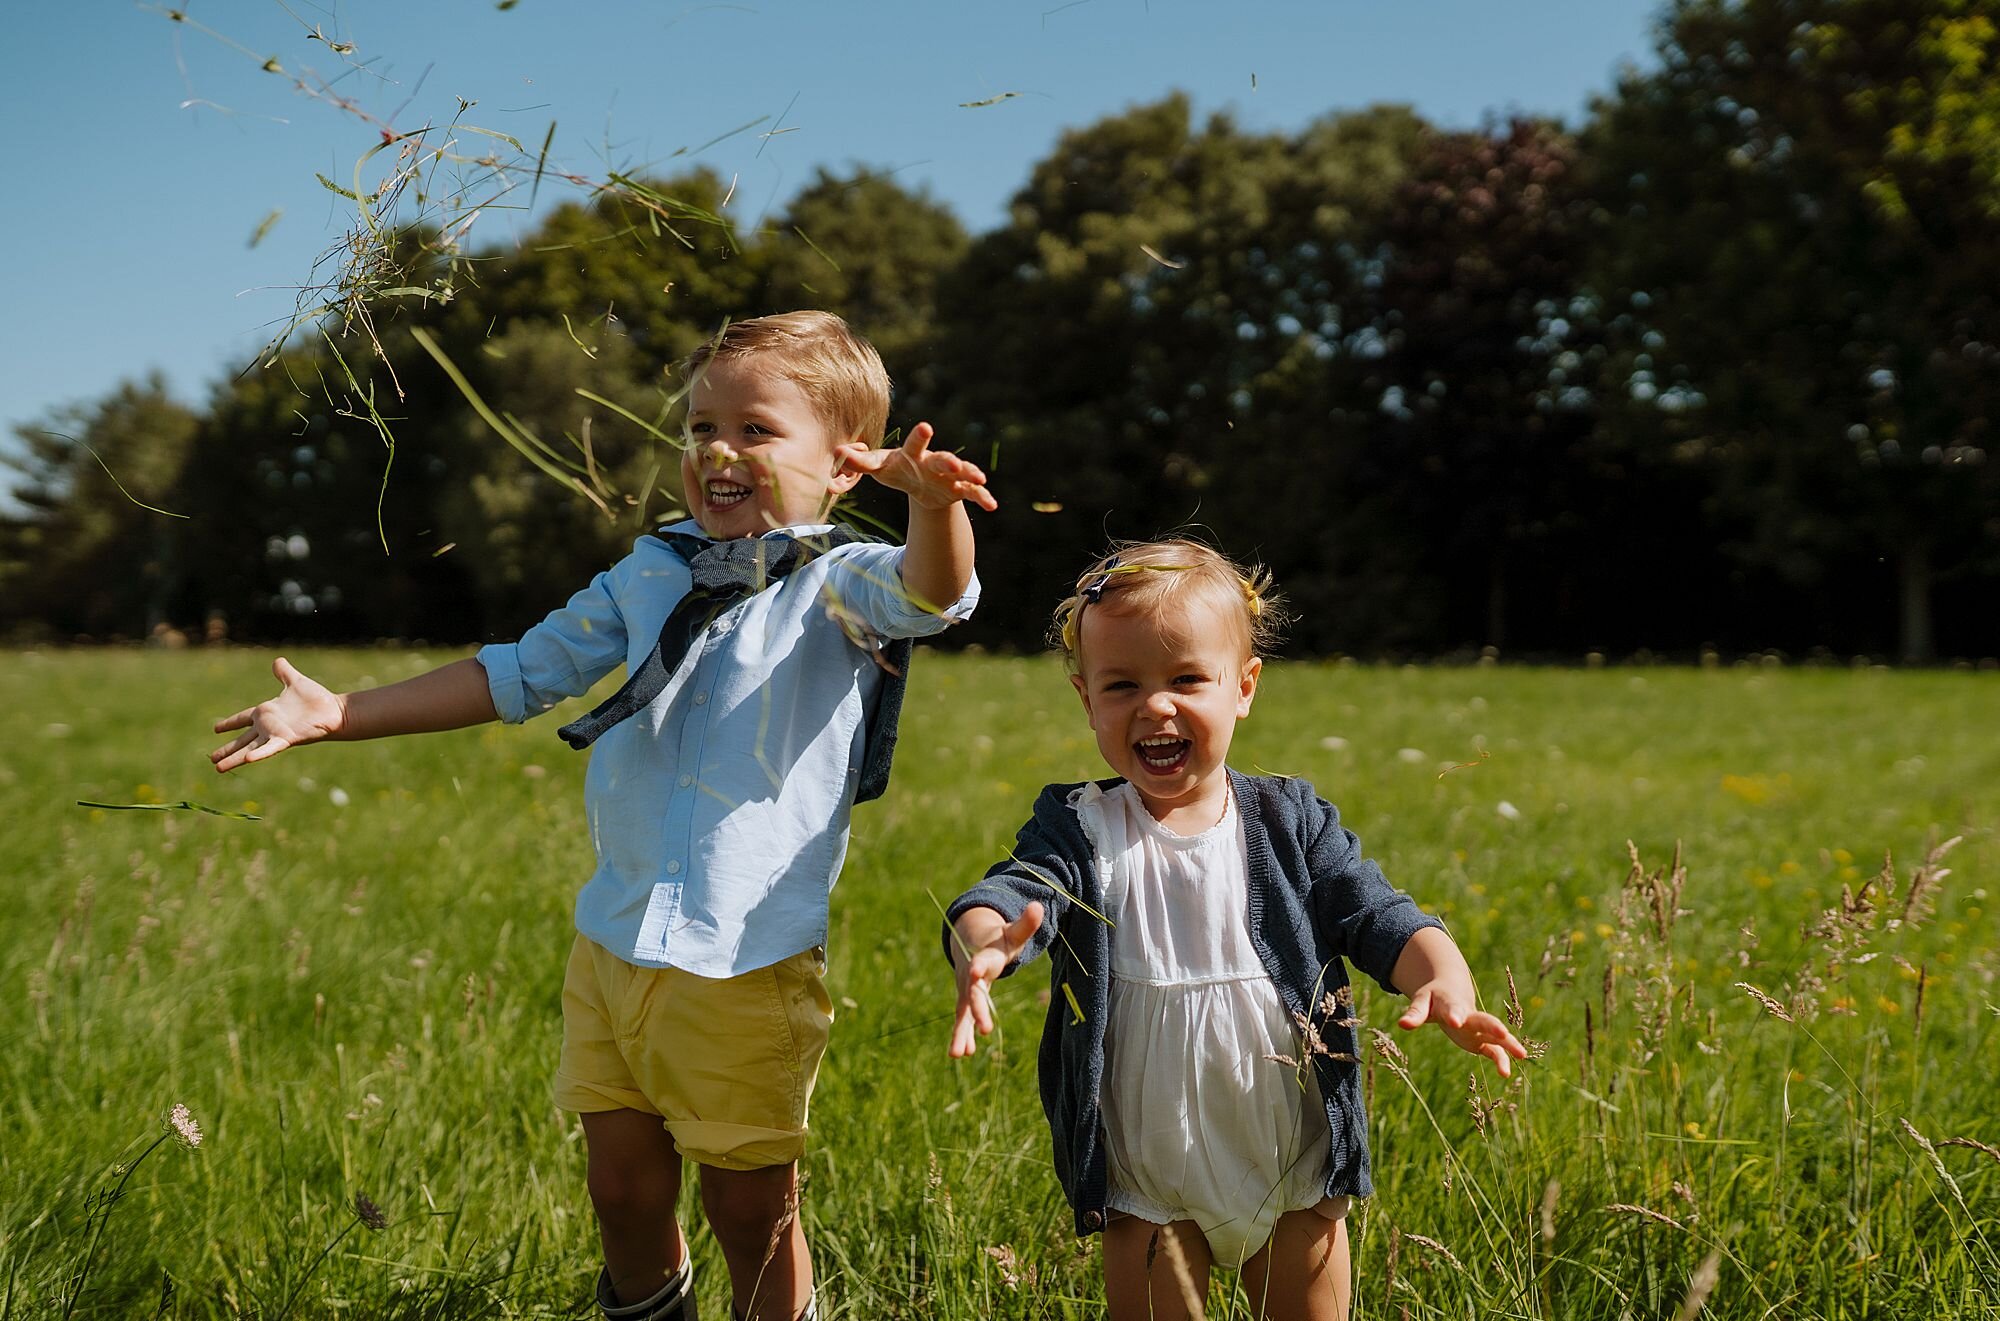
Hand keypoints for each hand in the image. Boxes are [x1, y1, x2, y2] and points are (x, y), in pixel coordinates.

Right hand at [211, 657, 345, 772]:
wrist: (335, 710)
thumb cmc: (317, 699)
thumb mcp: (295, 681)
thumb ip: (284, 673)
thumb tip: (278, 660)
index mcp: (266, 712)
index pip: (242, 718)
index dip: (230, 723)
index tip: (215, 729)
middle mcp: (268, 726)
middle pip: (242, 739)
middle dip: (227, 749)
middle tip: (211, 759)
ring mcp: (275, 734)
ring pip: (250, 749)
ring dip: (234, 758)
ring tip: (218, 768)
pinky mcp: (286, 739)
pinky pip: (270, 748)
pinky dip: (259, 754)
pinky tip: (247, 760)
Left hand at [838, 423, 997, 512]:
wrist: (921, 486)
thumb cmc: (897, 471)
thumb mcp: (879, 468)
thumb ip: (859, 461)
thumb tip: (836, 451)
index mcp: (914, 455)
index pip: (915, 444)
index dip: (920, 437)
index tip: (925, 427)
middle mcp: (934, 462)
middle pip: (942, 458)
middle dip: (948, 460)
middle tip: (953, 462)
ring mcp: (950, 475)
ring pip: (963, 472)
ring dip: (971, 474)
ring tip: (980, 478)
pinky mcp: (960, 489)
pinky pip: (974, 493)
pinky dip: (984, 498)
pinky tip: (993, 506)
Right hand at [948, 902, 1043, 1057]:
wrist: (969, 940)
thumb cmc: (997, 939)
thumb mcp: (1013, 932)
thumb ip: (1025, 923)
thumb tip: (1038, 907)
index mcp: (984, 957)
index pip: (981, 962)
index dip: (978, 966)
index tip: (975, 972)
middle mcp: (971, 976)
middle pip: (973, 993)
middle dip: (977, 1010)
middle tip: (985, 1029)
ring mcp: (967, 990)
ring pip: (963, 1012)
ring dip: (961, 1032)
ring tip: (958, 1054)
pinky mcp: (966, 1001)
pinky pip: (963, 1019)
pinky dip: (963, 1035)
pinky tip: (962, 1054)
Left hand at [1397, 982, 1528, 1077]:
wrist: (1450, 991)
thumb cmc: (1433, 999)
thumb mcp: (1422, 1003)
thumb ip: (1414, 1014)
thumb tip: (1402, 1024)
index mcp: (1451, 1004)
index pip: (1452, 1009)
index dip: (1454, 1014)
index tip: (1455, 1021)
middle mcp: (1469, 1016)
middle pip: (1482, 1019)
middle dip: (1492, 1026)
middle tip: (1502, 1032)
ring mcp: (1478, 1029)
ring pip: (1496, 1035)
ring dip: (1508, 1044)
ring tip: (1522, 1054)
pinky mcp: (1480, 1041)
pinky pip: (1493, 1050)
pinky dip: (1500, 1059)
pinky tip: (1506, 1073)